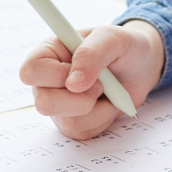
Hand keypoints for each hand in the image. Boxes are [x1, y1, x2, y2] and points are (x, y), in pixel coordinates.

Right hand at [19, 20, 165, 139]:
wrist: (140, 68)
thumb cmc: (124, 47)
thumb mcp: (113, 38)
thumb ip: (91, 53)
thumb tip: (73, 84)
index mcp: (49, 53)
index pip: (30, 71)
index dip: (55, 76)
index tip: (79, 73)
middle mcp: (48, 81)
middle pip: (44, 103)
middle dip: (80, 99)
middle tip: (100, 84)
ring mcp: (59, 105)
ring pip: (67, 122)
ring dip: (96, 108)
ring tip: (106, 91)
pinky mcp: (72, 123)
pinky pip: (82, 132)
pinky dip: (102, 119)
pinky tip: (107, 104)